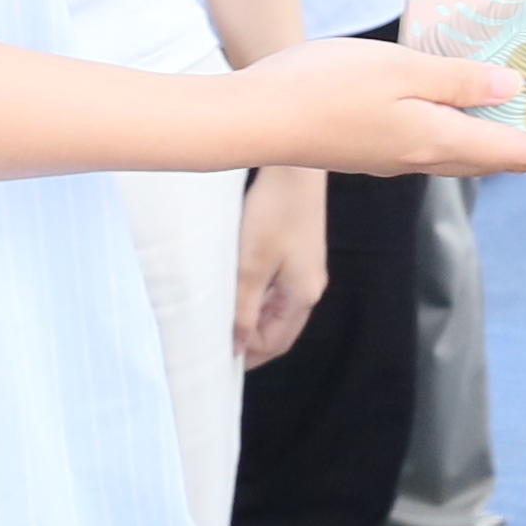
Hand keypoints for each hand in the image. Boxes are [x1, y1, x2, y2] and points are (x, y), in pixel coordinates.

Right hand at [223, 34, 525, 181]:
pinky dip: (468, 128)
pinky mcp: (373, 146)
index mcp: (438, 141)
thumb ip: (458, 81)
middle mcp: (423, 156)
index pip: (520, 151)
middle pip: (500, 156)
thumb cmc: (322, 87)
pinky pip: (438, 141)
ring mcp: (396, 155)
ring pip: (468, 151)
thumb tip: (510, 87)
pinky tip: (464, 105)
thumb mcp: (400, 70)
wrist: (252, 119)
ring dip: (506, 139)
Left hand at [232, 160, 328, 364]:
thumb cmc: (273, 214)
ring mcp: (306, 270)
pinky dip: (257, 298)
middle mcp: (310, 287)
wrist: (294, 170)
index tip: (215, 355)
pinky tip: (235, 290)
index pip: (275, 343)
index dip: (247, 354)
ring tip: (220, 318)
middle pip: (280, 331)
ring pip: (278, 310)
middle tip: (215, 344)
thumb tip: (236, 346)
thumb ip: (242, 310)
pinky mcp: (299, 254)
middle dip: (251, 342)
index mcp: (303, 295)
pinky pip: (278, 289)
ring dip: (252, 319)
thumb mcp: (250, 267)